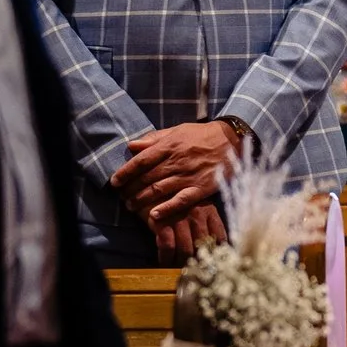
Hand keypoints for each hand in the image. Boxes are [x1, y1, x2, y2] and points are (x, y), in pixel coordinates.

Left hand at [114, 120, 242, 224]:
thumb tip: (131, 145)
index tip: (114, 182)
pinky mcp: (201, 188)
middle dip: (130, 189)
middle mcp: (176, 162)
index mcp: (169, 146)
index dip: (125, 172)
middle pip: (146, 178)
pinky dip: (167, 208)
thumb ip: (154, 139)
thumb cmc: (202, 135)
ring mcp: (188, 176)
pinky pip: (181, 200)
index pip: (140, 161)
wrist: (232, 140)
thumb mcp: (178, 131)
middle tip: (122, 198)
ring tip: (132, 207)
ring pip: (159, 190)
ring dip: (142, 200)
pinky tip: (155, 215)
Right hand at [149, 203, 227, 263]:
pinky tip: (164, 262)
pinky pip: (168, 247)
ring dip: (181, 263)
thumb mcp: (196, 204)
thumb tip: (214, 246)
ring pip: (186, 250)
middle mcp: (197, 215)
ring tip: (178, 267)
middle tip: (193, 269)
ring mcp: (180, 219)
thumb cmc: (174, 198)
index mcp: (208, 211)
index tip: (214, 262)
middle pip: (203, 247)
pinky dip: (166, 258)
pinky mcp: (162, 223)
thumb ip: (206, 222)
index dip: (217, 252)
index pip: (220, 236)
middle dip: (198, 261)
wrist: (149, 187)